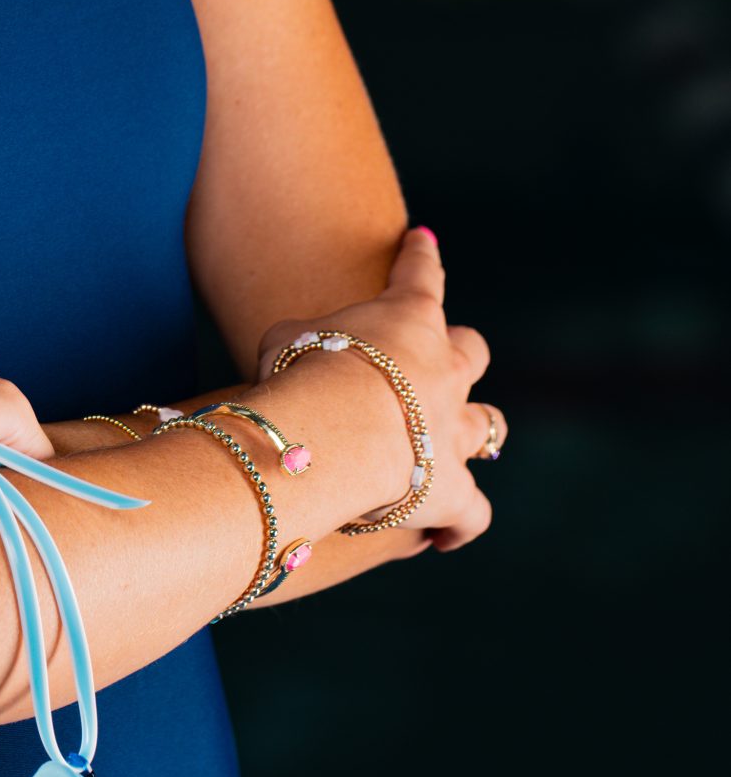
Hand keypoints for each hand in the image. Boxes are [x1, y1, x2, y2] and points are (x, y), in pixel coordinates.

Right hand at [251, 226, 502, 552]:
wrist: (338, 432)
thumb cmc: (306, 372)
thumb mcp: (286, 338)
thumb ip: (299, 343)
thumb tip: (287, 359)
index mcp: (409, 320)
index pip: (419, 275)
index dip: (419, 257)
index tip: (423, 240)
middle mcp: (446, 372)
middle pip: (471, 350)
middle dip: (457, 354)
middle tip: (435, 365)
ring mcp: (455, 432)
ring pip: (489, 426)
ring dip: (473, 432)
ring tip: (454, 445)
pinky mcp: (454, 492)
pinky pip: (472, 512)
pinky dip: (461, 522)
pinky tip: (446, 536)